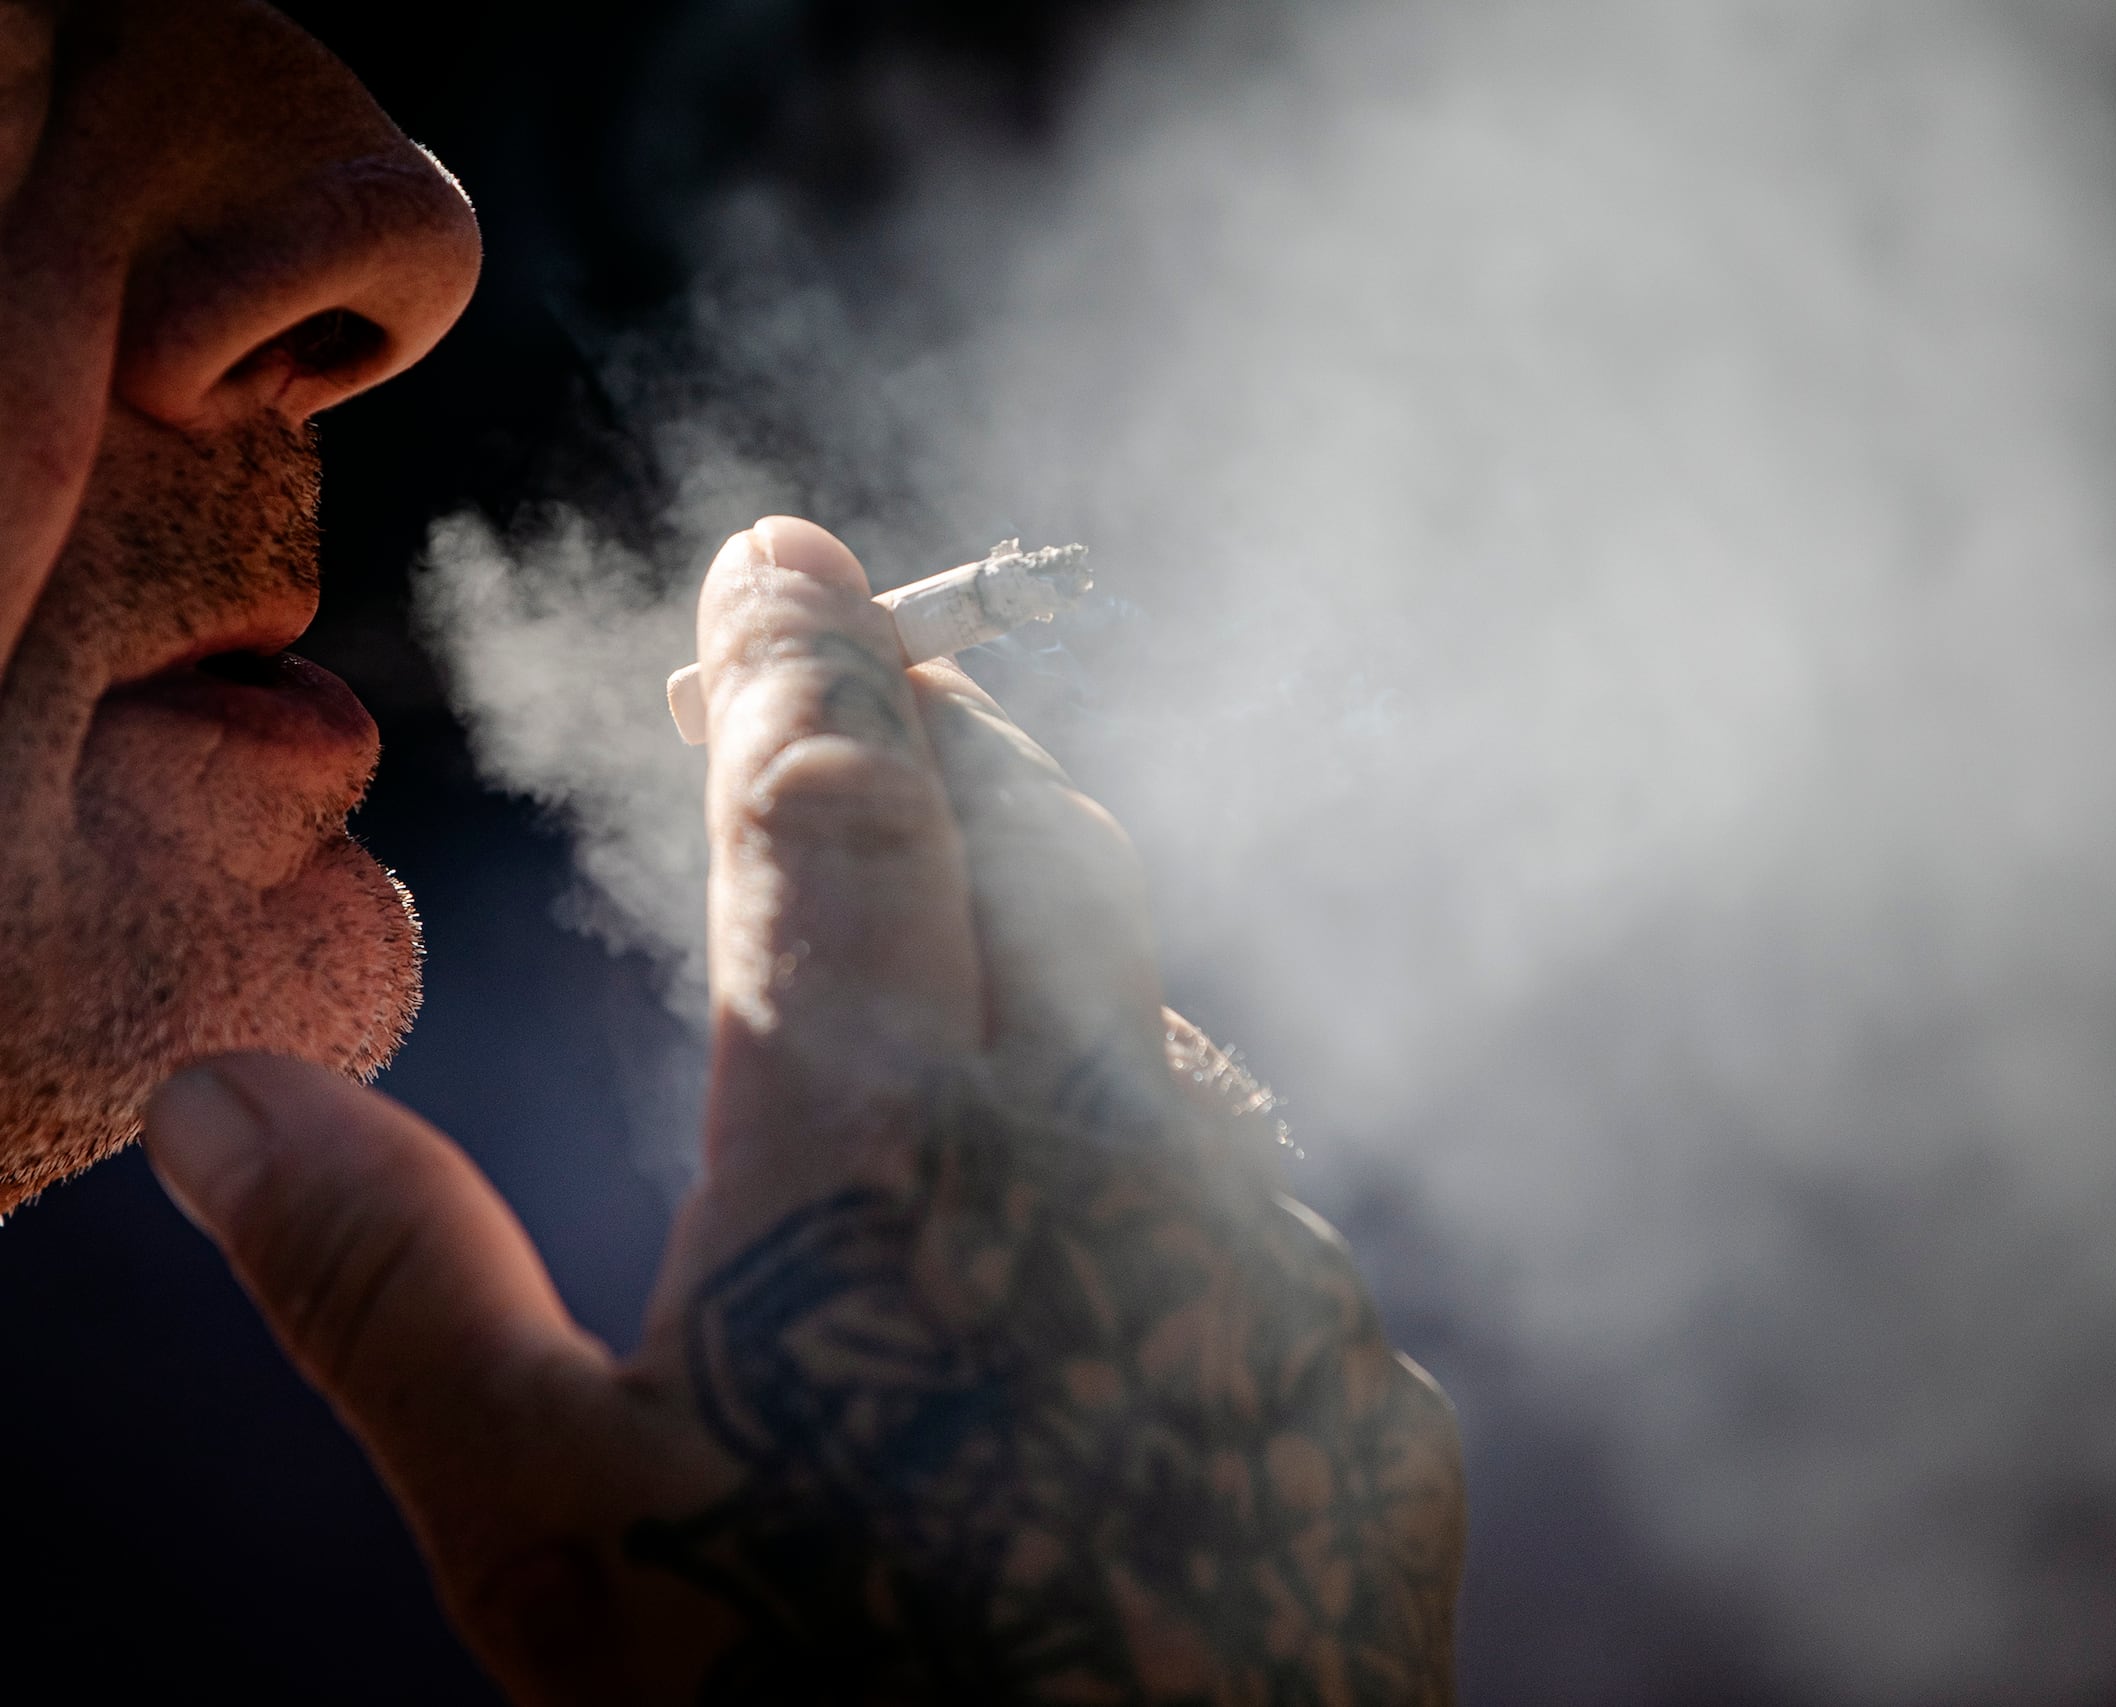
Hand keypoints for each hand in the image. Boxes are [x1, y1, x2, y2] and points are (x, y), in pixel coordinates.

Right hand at [143, 517, 1465, 1703]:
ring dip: (1059, 933)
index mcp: (880, 1139)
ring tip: (977, 899)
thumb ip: (391, 1288)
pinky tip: (1107, 1209)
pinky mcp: (1361, 1389)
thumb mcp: (549, 1538)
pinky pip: (1250, 1208)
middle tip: (871, 653)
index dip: (795, 653)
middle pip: (1037, 841)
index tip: (774, 550)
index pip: (836, 802)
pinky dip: (1158, 1149)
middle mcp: (1109, 1150)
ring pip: (1160, 1019)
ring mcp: (1264, 1266)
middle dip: (941, 721)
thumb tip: (230, 1103)